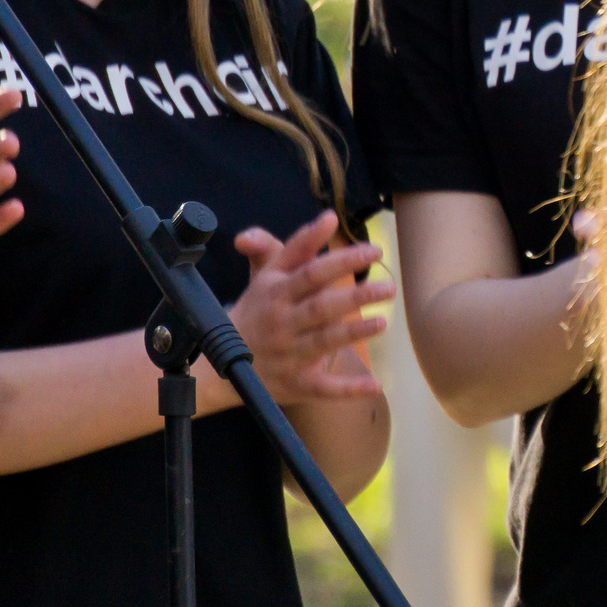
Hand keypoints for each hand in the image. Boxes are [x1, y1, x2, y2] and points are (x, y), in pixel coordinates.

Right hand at [229, 211, 394, 404]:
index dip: (341, 259)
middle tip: (389, 286)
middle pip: (320, 306)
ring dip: (353, 333)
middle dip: (354, 296)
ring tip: (383, 322)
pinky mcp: (294, 383)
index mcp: (276, 292)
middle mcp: (282, 321)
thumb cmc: (258, 307)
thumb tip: (329, 217)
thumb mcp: (269, 274)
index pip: (310, 271)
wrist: (217, 363)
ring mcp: (287, 354)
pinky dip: (348, 389)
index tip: (374, 249)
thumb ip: (299, 244)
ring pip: (323, 342)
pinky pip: (323, 387)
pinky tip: (375, 384)